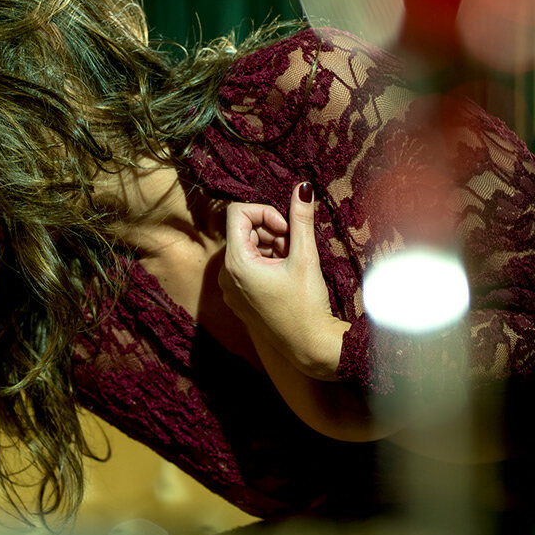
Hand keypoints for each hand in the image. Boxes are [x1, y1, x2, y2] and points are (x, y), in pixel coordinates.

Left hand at [219, 182, 345, 380]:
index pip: (238, 212)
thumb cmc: (306, 305)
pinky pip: (247, 266)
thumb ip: (301, 219)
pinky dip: (267, 262)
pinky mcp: (239, 297)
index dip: (266, 212)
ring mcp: (230, 288)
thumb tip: (303, 187)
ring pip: (248, 247)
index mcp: (236, 263)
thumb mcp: (305, 257)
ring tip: (293, 262)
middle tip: (295, 247)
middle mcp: (225, 275)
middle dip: (271, 231)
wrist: (308, 347)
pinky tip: (286, 275)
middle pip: (244, 230)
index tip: (287, 229)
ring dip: (272, 246)